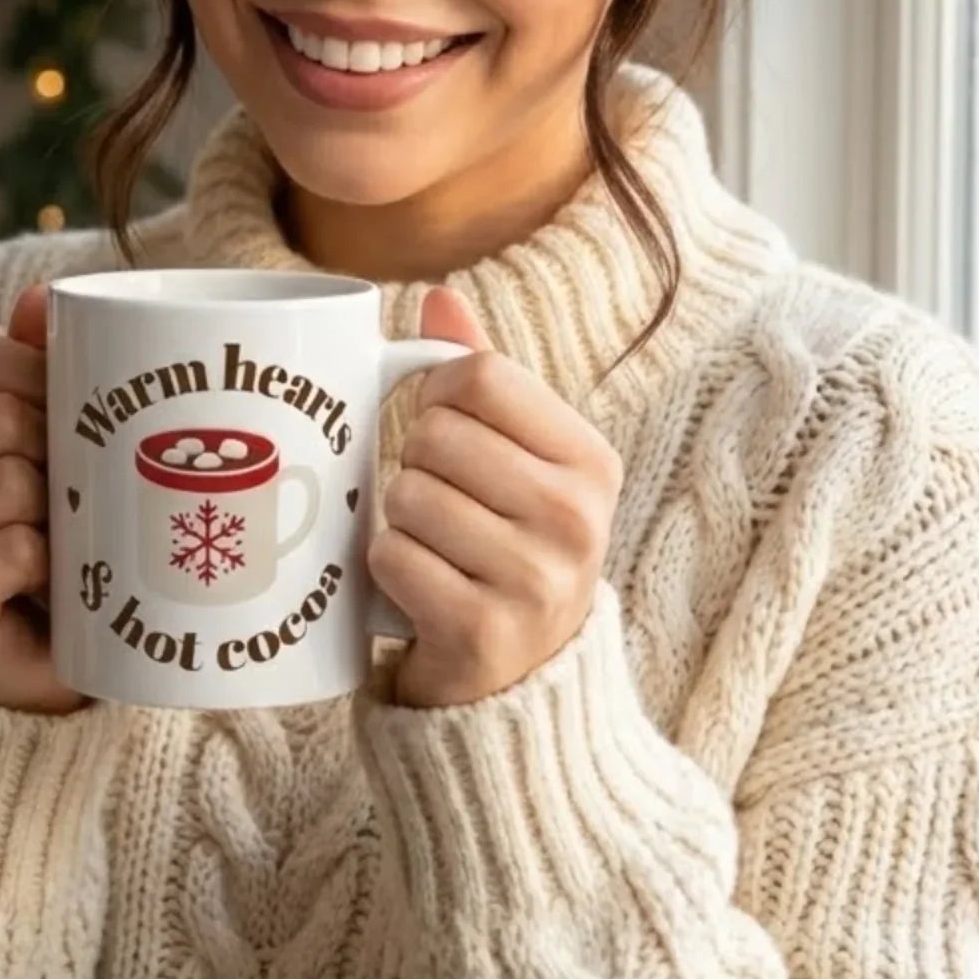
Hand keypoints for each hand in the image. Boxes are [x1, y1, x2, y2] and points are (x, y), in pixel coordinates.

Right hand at [0, 283, 87, 716]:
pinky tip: (50, 586)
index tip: (71, 415)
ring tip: (66, 542)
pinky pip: (15, 550)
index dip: (39, 375)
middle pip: (0, 417)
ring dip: (63, 513)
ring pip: (12, 481)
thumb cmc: (50, 539)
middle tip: (79, 492)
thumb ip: (36, 365)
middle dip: (61, 449)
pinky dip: (53, 566)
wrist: (49, 659)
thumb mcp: (45, 443)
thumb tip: (44, 296)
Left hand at [374, 288, 622, 708]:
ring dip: (398, 520)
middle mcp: (576, 517)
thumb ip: (483, 375)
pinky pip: (391, 556)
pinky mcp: (482, 631)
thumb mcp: (518, 459)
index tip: (442, 428)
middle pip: (434, 434)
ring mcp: (535, 579)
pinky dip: (387, 568)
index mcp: (591, 461)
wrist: (523, 683)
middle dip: (415, 464)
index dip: (435, 394)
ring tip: (433, 546)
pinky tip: (419, 587)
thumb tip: (438, 296)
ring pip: (407, 494)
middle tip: (440, 503)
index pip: (479, 375)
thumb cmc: (509, 545)